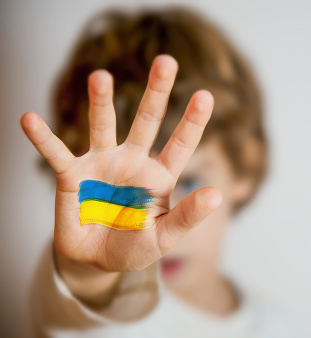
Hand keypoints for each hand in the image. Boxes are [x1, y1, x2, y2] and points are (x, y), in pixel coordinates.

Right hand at [20, 55, 222, 271]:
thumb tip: (218, 194)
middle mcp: (132, 162)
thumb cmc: (135, 247)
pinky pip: (56, 153)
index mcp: (159, 177)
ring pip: (103, 126)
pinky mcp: (72, 176)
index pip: (180, 145)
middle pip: (147, 121)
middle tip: (166, 61)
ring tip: (101, 77)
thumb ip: (187, 216)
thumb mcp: (164, 236)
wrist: (97, 260)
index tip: (206, 95)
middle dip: (157, 92)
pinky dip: (43, 138)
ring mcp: (101, 164)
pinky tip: (29, 119)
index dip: (192, 122)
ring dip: (101, 102)